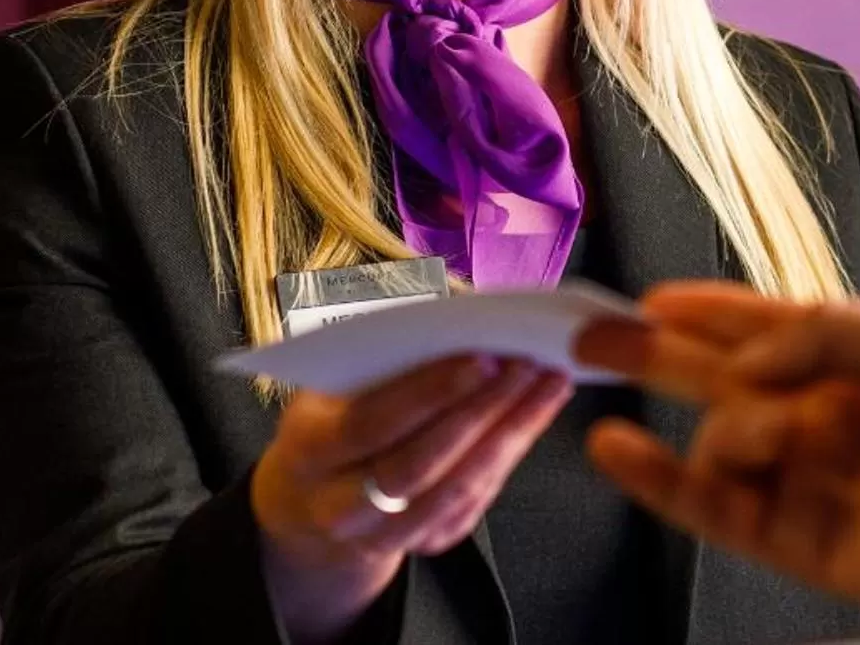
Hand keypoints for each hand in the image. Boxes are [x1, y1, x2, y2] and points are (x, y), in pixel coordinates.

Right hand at [251, 353, 570, 643]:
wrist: (318, 493)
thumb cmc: (337, 412)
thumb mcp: (338, 378)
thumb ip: (385, 352)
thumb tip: (459, 317)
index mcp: (310, 448)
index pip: (370, 423)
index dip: (428, 393)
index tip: (482, 357)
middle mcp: (340, 504)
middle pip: (418, 465)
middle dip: (480, 412)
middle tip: (527, 364)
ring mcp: (384, 534)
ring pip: (457, 488)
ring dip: (512, 431)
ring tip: (549, 381)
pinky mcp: (427, 542)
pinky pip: (478, 499)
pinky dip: (514, 450)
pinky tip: (540, 409)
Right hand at [574, 284, 859, 643]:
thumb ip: (819, 333)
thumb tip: (740, 358)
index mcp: (857, 357)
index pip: (761, 324)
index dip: (705, 309)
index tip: (646, 297)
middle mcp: (824, 412)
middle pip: (719, 378)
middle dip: (654, 352)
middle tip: (585, 335)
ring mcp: (810, 477)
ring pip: (723, 439)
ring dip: (728, 424)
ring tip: (781, 430)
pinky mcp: (801, 540)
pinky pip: (715, 508)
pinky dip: (661, 480)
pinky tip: (618, 448)